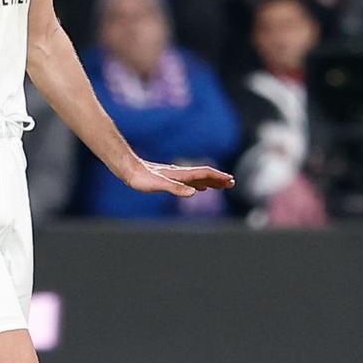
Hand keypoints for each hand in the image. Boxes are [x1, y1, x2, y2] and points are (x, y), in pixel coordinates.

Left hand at [120, 159, 234, 196]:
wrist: (129, 170)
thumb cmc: (142, 178)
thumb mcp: (158, 184)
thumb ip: (176, 188)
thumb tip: (194, 193)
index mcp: (181, 175)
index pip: (205, 174)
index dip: (218, 177)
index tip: (230, 181)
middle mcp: (181, 174)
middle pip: (205, 175)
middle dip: (219, 179)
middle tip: (232, 183)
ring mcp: (176, 176)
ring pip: (199, 178)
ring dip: (212, 181)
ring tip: (222, 185)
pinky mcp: (170, 179)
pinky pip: (190, 181)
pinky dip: (200, 183)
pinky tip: (201, 187)